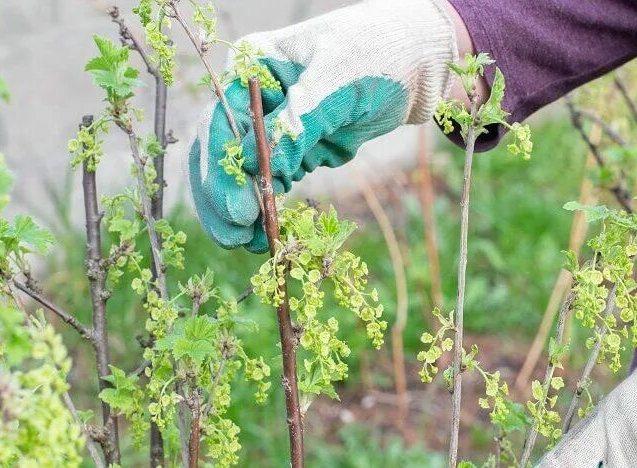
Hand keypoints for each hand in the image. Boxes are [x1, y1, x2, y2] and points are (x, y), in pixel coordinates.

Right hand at [186, 0, 457, 250]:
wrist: (415, 64)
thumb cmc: (375, 54)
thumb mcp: (337, 81)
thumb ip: (298, 121)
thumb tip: (257, 164)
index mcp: (252, 67)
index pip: (221, 124)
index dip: (222, 170)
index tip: (238, 209)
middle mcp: (252, 97)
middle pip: (221, 153)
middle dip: (222, 197)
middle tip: (235, 236)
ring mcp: (270, 126)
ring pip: (240, 174)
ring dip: (239, 210)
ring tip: (245, 244)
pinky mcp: (294, 149)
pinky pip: (269, 184)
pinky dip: (265, 209)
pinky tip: (263, 237)